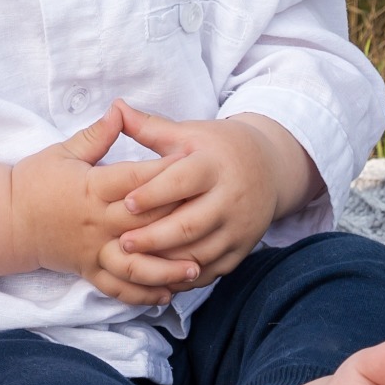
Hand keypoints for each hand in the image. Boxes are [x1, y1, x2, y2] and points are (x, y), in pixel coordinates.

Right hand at [17, 103, 200, 305]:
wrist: (8, 220)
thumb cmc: (37, 180)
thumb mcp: (64, 151)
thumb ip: (96, 135)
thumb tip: (120, 109)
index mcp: (91, 188)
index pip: (134, 180)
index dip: (164, 172)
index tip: (192, 164)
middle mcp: (96, 222)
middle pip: (143, 222)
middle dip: (176, 220)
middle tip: (211, 217)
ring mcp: (93, 250)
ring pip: (133, 264)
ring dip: (165, 268)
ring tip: (194, 269)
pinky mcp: (89, 270)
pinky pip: (117, 287)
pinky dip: (141, 294)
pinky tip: (167, 294)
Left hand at [106, 102, 318, 287]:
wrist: (270, 166)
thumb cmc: (217, 147)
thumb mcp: (188, 133)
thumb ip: (149, 127)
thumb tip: (115, 107)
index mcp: (214, 164)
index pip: (182, 181)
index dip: (154, 193)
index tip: (125, 202)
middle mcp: (231, 197)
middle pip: (190, 224)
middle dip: (154, 237)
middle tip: (121, 243)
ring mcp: (239, 226)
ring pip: (200, 252)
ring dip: (166, 262)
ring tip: (134, 264)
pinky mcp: (242, 248)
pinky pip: (213, 270)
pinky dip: (185, 276)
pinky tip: (158, 277)